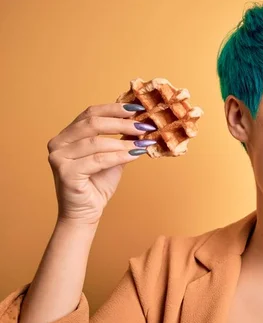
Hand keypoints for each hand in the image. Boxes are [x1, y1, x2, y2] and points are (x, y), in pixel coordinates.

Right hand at [47, 103, 156, 225]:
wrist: (85, 212)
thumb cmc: (97, 184)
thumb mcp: (113, 156)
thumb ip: (122, 140)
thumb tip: (142, 123)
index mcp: (67, 135)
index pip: (91, 113)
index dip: (115, 109)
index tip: (138, 109)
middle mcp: (58, 143)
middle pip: (92, 123)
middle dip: (122, 123)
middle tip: (144, 126)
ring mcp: (58, 157)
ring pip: (96, 142)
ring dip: (124, 142)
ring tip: (143, 143)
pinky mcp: (65, 172)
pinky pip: (97, 160)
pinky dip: (118, 156)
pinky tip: (134, 155)